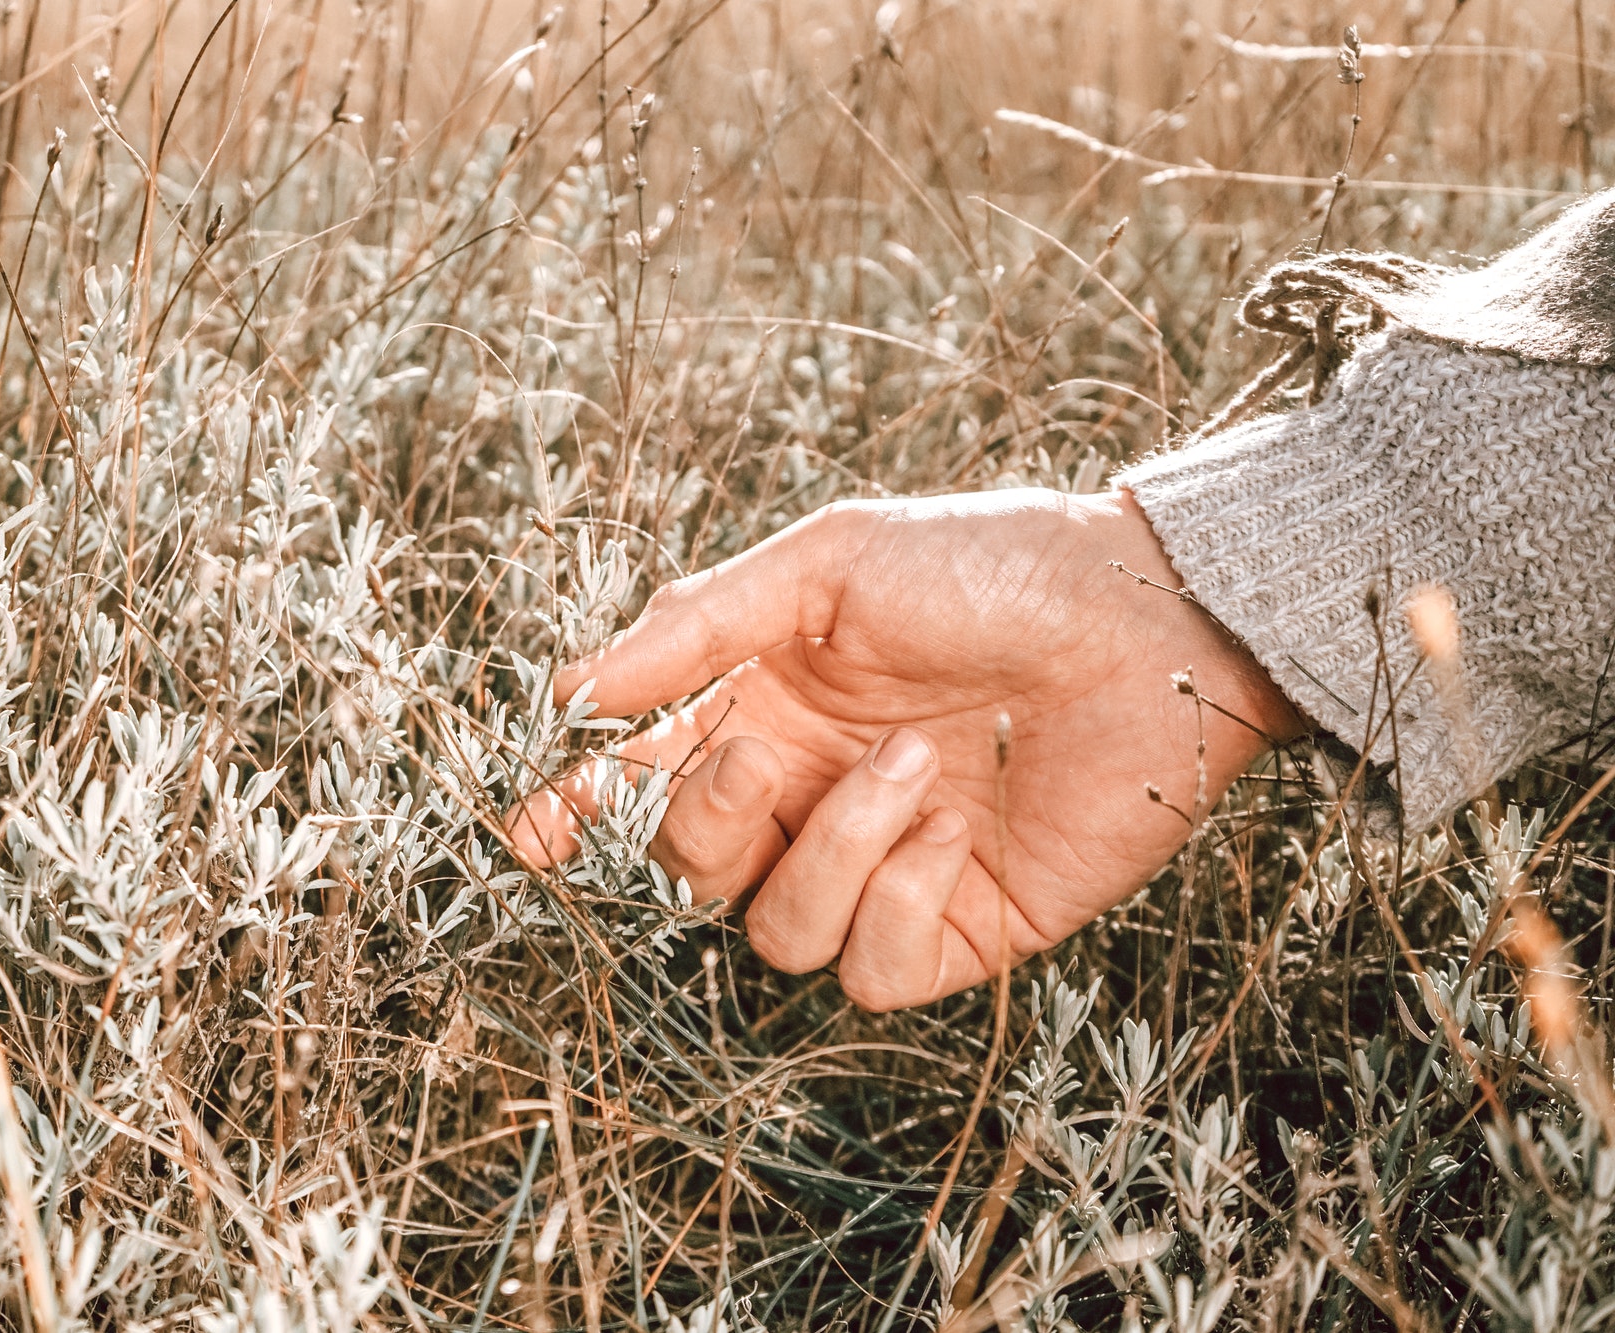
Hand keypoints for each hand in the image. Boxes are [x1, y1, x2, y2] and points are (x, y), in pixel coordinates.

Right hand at [507, 488, 1301, 1010]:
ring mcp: (884, 870)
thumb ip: (697, 627)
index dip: (579, 819)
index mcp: (767, 714)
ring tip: (913, 768)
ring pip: (774, 933)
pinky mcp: (958, 928)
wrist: (1146, 618)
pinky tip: (950, 827)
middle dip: (697, 828)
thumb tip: (570, 687)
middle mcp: (811, 800)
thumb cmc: (989, 566)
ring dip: (827, 851)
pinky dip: (894, 899)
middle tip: (757, 762)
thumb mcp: (828, 565)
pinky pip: (868, 970)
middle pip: (688, 874)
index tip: (534, 831)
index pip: (643, 787)